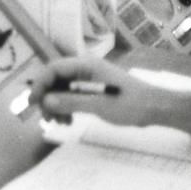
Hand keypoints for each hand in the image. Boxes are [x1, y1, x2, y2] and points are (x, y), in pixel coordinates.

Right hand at [28, 57, 190, 132]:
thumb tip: (46, 101)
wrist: (156, 109)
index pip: (53, 69)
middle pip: (55, 79)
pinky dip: (66, 107)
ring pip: (62, 89)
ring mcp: (89, 79)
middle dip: (47, 98)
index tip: (33, 103)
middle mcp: (85, 69)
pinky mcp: (94, 89)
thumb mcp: (98, 105)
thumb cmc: (130, 104)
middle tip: (46, 118)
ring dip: (56, 105)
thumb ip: (70, 101)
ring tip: (59, 123)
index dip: (40, 85)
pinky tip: (69, 120)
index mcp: (85, 66)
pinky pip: (72, 95)